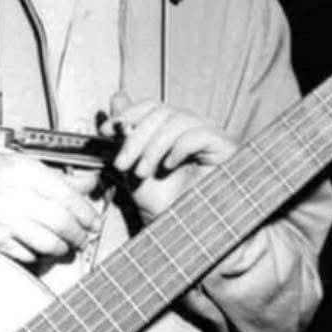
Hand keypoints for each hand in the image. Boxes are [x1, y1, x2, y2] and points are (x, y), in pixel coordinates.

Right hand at [0, 152, 101, 264]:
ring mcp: (3, 221)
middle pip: (63, 222)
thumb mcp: (19, 165)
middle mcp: (15, 195)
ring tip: (66, 245)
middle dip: (80, 234)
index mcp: (24, 171)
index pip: (69, 196)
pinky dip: (40, 254)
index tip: (93, 220)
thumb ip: (56, 177)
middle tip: (84, 237)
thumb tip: (90, 184)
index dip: (87, 213)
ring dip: (64, 247)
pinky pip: (29, 255)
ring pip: (49, 243)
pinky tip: (41, 249)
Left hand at [103, 93, 236, 223]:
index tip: (106, 131)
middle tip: (122, 164)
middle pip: (162, 111)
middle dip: (136, 137)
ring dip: (152, 147)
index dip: (128, 113)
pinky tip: (168, 167)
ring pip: (178, 120)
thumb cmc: (162, 205)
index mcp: (172, 130)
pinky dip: (178, 148)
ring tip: (142, 173)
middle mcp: (193, 128)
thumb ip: (125, 134)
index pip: (152, 106)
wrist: (181, 233)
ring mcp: (210, 136)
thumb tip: (117, 97)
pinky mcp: (225, 148)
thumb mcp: (133, 166)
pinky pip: (200, 134)